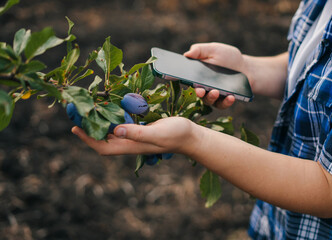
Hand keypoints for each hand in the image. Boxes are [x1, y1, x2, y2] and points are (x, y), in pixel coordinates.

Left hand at [71, 117, 197, 155]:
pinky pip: (122, 123)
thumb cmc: (177, 135)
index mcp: (132, 146)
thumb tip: (116, 130)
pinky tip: (110, 106)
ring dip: (99, 120)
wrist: (191, 136)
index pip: (104, 146)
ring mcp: (135, 135)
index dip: (88, 139)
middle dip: (89, 127)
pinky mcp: (141, 128)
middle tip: (77, 113)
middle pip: (103, 138)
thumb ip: (137, 133)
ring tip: (88, 107)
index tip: (75, 128)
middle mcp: (130, 142)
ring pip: (111, 130)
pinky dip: (113, 115)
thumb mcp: (158, 133)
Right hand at [184, 42, 248, 108]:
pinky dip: (226, 102)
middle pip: (196, 91)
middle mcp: (202, 86)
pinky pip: (222, 104)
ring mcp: (212, 95)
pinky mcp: (223, 101)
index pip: (186, 77)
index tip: (181, 79)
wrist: (245, 68)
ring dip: (211, 97)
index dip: (182, 78)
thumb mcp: (214, 49)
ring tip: (216, 92)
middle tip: (201, 91)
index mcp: (196, 74)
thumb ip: (200, 50)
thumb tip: (187, 54)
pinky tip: (231, 97)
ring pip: (208, 100)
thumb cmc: (227, 57)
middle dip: (198, 92)